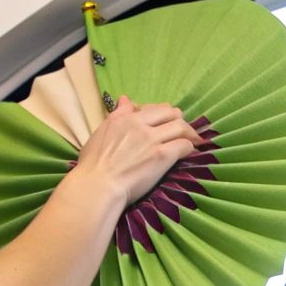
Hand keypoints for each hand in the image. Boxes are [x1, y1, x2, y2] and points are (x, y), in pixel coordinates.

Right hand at [69, 96, 201, 207]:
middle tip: (183, 130)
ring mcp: (151, 139)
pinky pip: (184, 145)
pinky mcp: (162, 156)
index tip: (164, 123)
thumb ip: (117, 115)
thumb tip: (125, 99)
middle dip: (179, 120)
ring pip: (180, 127)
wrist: (98, 185)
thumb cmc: (93, 164)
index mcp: (124, 118)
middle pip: (170, 113)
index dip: (163, 114)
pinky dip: (189, 147)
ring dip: (188, 133)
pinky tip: (188, 153)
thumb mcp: (101, 132)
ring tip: (192, 140)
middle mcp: (139, 124)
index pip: (153, 108)